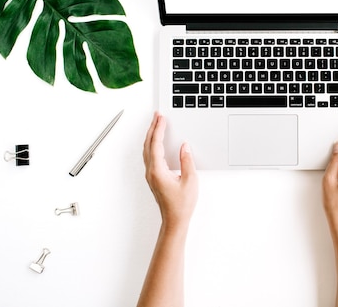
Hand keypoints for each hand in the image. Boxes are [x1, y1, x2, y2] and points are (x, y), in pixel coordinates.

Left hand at [143, 112, 197, 230]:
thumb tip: (184, 147)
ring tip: (157, 125)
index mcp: (158, 171)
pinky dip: (153, 145)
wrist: (174, 220)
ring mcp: (151, 175)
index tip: (161, 118)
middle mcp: (151, 172)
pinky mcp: (154, 177)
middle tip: (157, 116)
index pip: (156, 144)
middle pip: (148, 145)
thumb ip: (187, 161)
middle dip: (152, 128)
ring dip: (151, 136)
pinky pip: (150, 156)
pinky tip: (158, 142)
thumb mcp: (190, 181)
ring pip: (147, 150)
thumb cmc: (181, 205)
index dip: (159, 129)